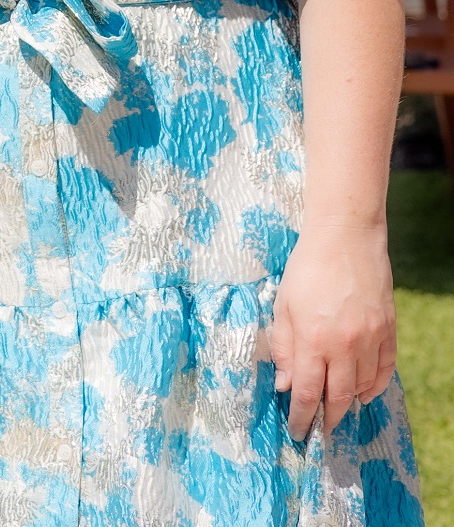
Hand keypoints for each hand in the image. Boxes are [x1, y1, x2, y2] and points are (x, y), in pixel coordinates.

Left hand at [270, 221, 396, 439]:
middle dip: (327, 419)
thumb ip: (283, 347)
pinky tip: (362, 391)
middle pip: (338, 397)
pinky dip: (374, 386)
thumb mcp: (282, 305)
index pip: (305, 392)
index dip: (301, 416)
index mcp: (312, 339)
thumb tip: (283, 384)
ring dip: (349, 402)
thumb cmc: (306, 269)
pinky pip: (385, 370)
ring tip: (336, 409)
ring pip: (363, 387)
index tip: (296, 431)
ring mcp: (370, 339)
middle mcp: (344, 345)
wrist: (345, 238)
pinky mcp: (388, 331)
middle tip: (318, 431)